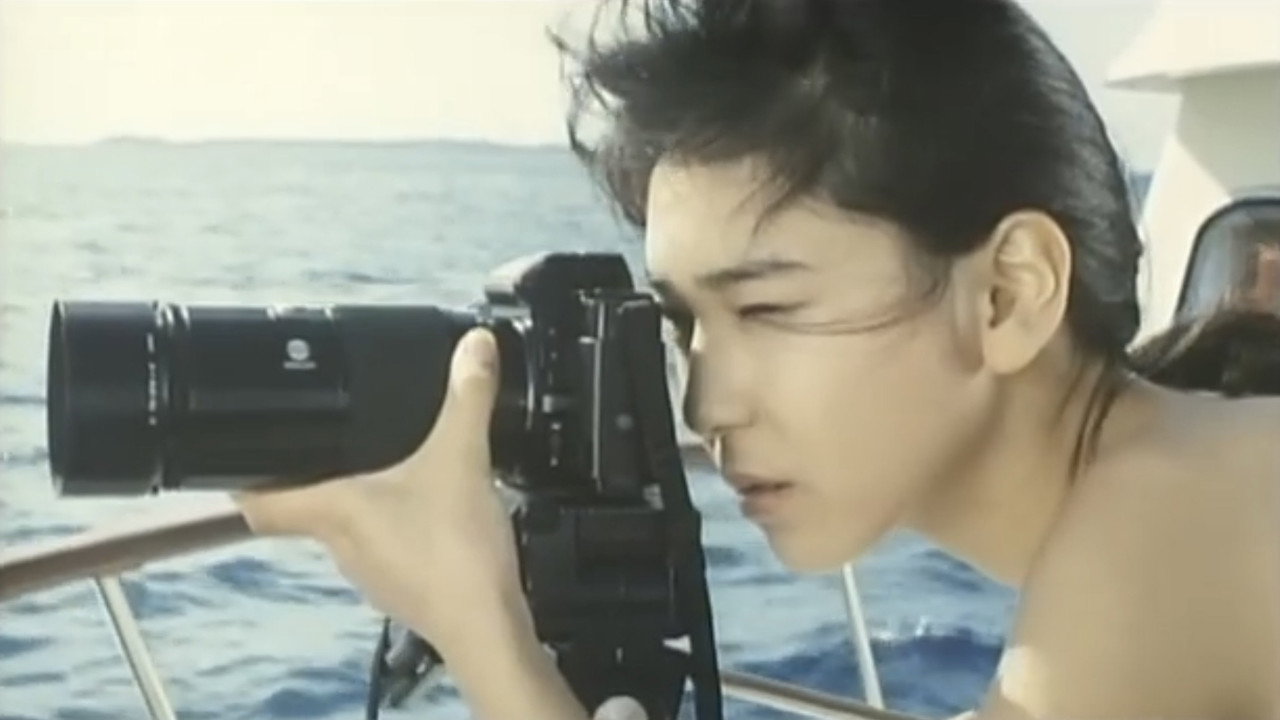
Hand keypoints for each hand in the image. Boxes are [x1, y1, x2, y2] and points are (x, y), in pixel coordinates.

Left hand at [233, 327, 529, 657]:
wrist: (488, 628)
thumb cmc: (454, 550)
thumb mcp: (463, 459)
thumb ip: (467, 398)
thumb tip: (473, 345)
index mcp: (332, 511)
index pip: (257, 501)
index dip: (238, 475)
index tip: (232, 447)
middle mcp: (339, 544)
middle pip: (303, 509)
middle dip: (312, 473)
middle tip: (325, 435)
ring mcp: (370, 571)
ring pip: (347, 528)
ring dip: (358, 499)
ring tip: (383, 464)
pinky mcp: (403, 586)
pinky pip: (385, 546)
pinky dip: (396, 523)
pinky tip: (426, 508)